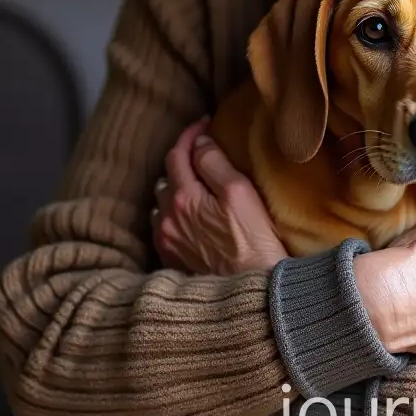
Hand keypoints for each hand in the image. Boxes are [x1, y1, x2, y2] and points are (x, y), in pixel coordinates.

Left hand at [151, 118, 288, 275]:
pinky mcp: (171, 260)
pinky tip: (190, 216)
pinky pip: (163, 226)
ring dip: (176, 188)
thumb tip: (199, 141)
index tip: (205, 123)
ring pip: (162, 203)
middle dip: (183, 160)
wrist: (250, 292)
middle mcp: (167, 219)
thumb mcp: (240, 192)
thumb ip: (215, 163)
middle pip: (167, 177)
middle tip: (204, 151)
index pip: (177, 154)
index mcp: (183, 198)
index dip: (190, 134)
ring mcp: (166, 241)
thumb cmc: (253, 241)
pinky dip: (173, 213)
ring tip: (196, 184)